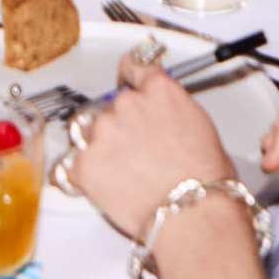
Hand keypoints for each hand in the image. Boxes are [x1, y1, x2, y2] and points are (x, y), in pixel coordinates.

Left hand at [65, 59, 239, 229]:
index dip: (128, 75)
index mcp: (159, 90)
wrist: (192, 211)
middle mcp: (127, 103)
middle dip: (119, 127)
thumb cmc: (204, 178)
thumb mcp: (198, 126)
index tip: (123, 77)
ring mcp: (102, 132)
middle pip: (111, 107)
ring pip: (90, 133)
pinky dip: (87, 176)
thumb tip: (162, 119)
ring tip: (125, 174)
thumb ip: (170, 111)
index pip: (133, 67)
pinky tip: (110, 187)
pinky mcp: (84, 163)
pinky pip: (75, 165)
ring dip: (101, 149)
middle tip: (137, 154)